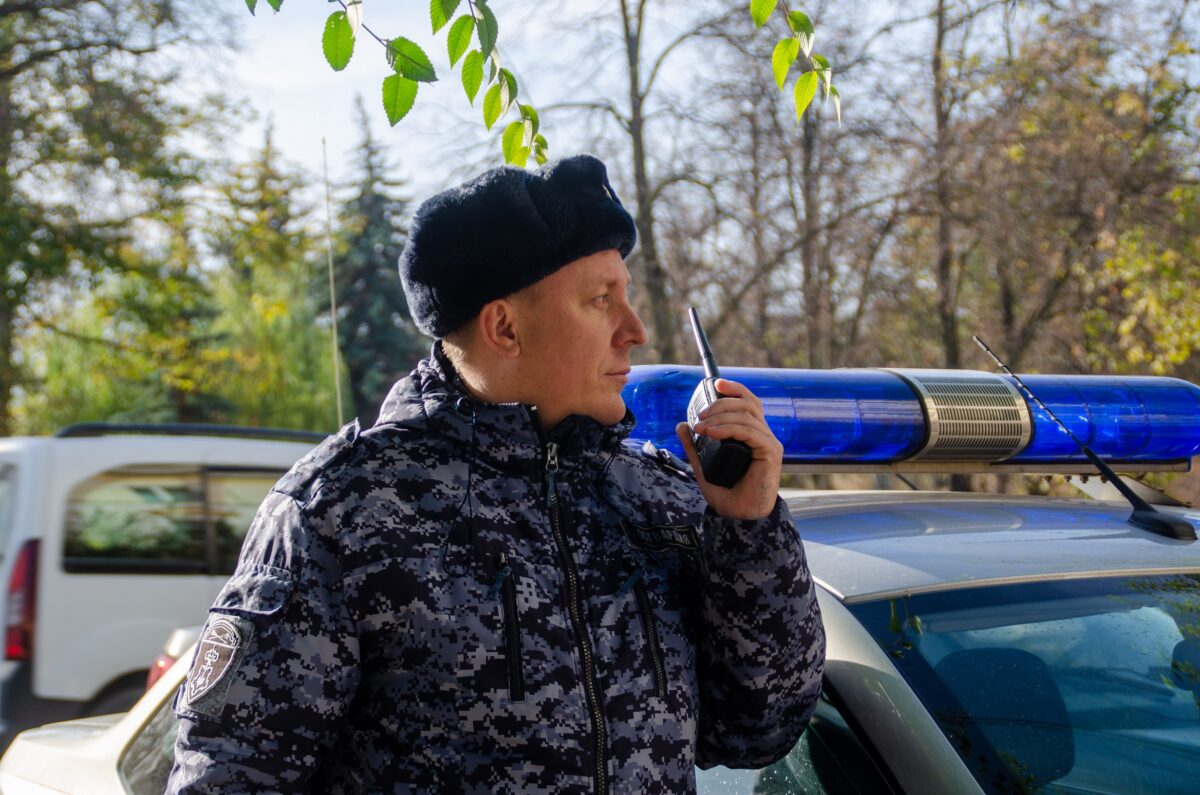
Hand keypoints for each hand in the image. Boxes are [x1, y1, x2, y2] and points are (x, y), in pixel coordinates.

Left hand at [675, 378, 782, 519]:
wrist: (738, 516)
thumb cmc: (726, 492)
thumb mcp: (703, 464)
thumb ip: (694, 445)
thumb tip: (681, 425)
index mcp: (752, 434)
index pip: (748, 402)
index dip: (734, 389)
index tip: (716, 384)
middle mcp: (763, 435)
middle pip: (747, 404)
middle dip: (721, 403)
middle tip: (700, 415)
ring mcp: (769, 443)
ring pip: (747, 416)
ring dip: (720, 416)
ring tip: (701, 426)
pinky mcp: (770, 452)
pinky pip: (749, 432)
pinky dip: (728, 428)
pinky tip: (711, 433)